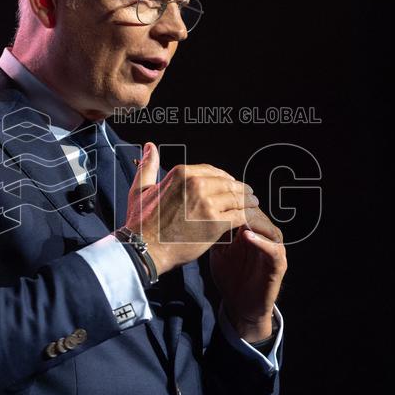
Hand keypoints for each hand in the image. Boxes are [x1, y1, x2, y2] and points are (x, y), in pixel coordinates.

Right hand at [123, 142, 259, 275]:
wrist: (144, 248)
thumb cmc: (141, 222)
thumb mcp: (141, 188)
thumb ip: (148, 166)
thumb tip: (150, 146)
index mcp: (182, 173)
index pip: (212, 171)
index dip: (223, 177)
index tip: (229, 183)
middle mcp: (196, 184)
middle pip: (227, 182)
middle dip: (239, 188)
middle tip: (248, 193)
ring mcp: (207, 203)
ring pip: (236, 197)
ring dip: (248, 200)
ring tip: (253, 203)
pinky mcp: (216, 223)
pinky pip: (239, 215)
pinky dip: (247, 216)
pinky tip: (250, 217)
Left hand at [209, 206, 286, 341]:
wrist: (240, 306)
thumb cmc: (230, 277)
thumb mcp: (218, 251)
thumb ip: (215, 233)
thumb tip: (201, 212)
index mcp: (252, 233)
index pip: (247, 210)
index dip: (235, 203)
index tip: (218, 197)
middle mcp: (265, 238)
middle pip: (259, 216)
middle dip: (245, 209)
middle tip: (230, 203)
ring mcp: (274, 250)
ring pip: (269, 229)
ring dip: (254, 222)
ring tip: (239, 217)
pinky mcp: (279, 265)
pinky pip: (274, 250)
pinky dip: (262, 242)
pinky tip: (247, 237)